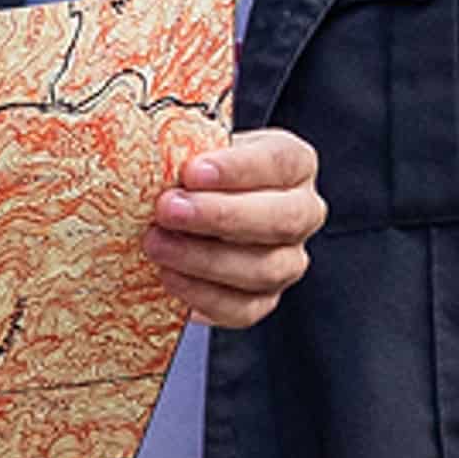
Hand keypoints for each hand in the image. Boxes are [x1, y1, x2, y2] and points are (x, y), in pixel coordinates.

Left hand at [145, 127, 327, 327]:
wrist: (181, 213)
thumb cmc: (190, 172)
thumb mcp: (191, 149)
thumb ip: (183, 152)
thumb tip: (158, 160)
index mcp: (293, 164)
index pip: (280, 161)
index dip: (237, 168)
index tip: (192, 171)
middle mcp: (302, 212)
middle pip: (281, 219)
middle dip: (220, 215)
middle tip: (168, 209)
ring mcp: (288, 260)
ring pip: (265, 268)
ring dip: (204, 258)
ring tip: (156, 244)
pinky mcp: (263, 299)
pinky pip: (244, 308)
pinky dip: (203, 296)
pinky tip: (168, 277)